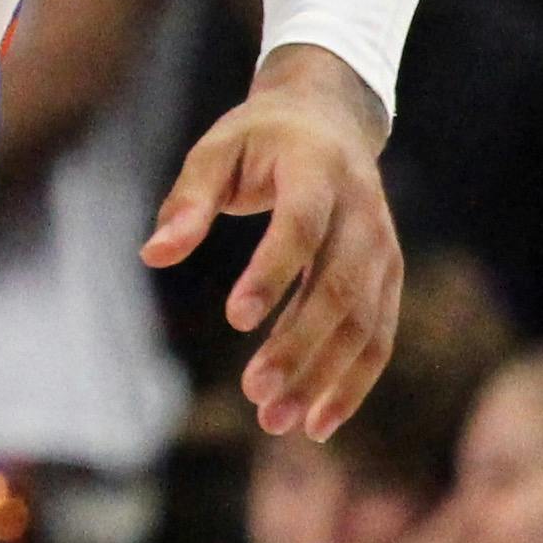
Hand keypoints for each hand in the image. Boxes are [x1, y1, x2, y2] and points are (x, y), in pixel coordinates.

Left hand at [148, 43, 401, 438]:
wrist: (329, 121)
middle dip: (298, 346)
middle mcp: (361, 213)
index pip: (301, 227)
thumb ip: (188, 201)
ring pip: (364, 324)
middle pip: (338, 288)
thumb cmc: (259, 138)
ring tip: (274, 419)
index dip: (273, 273)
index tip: (235, 319)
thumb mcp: (216, 150)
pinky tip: (316, 422)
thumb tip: (154, 254)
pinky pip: (379, 338)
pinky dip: (353, 383)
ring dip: (323, 377)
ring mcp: (383, 249)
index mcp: (317, 171)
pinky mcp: (388, 278)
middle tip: (253, 392)